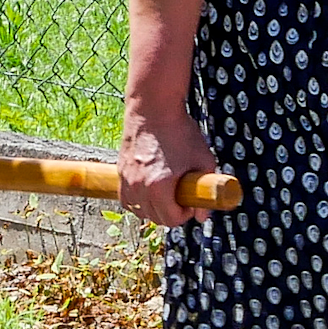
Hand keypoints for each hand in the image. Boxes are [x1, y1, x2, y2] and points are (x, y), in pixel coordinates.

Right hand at [115, 109, 219, 227]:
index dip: (185, 214)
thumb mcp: (204, 161)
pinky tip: (149, 191)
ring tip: (166, 193)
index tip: (191, 202)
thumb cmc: (181, 132)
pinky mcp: (120, 172)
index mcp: (159, 187)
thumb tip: (203, 216)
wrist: (154, 108)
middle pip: (155, 218)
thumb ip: (207, 192)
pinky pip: (126, 199)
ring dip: (154, 208)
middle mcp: (139, 186)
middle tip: (182, 197)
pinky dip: (138, 201)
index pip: (171, 220)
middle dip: (171, 213)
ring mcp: (127, 179)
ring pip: (139, 211)